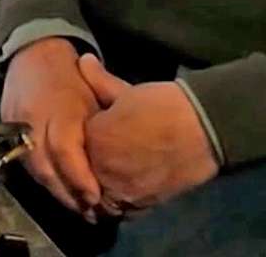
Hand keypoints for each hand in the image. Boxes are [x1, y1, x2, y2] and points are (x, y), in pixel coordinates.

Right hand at [0, 37, 104, 218]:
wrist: (36, 52)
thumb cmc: (74, 77)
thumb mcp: (95, 97)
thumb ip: (101, 131)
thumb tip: (113, 169)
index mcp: (58, 107)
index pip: (64, 150)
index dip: (79, 178)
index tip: (97, 198)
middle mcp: (32, 116)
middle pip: (45, 165)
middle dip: (67, 193)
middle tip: (89, 212)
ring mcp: (15, 121)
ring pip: (32, 166)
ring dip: (54, 190)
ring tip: (76, 206)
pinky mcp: (5, 125)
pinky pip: (22, 158)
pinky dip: (41, 177)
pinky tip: (57, 187)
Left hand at [80, 55, 218, 212]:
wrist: (201, 128)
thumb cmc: (160, 105)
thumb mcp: (123, 89)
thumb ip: (98, 79)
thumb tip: (83, 60)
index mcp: (95, 138)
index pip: (70, 145)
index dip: (77, 139)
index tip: (84, 132)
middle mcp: (105, 168)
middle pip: (82, 173)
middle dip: (84, 164)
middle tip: (92, 154)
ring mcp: (125, 189)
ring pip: (98, 196)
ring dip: (98, 187)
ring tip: (105, 173)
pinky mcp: (145, 204)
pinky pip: (122, 210)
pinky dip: (118, 202)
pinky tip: (120, 188)